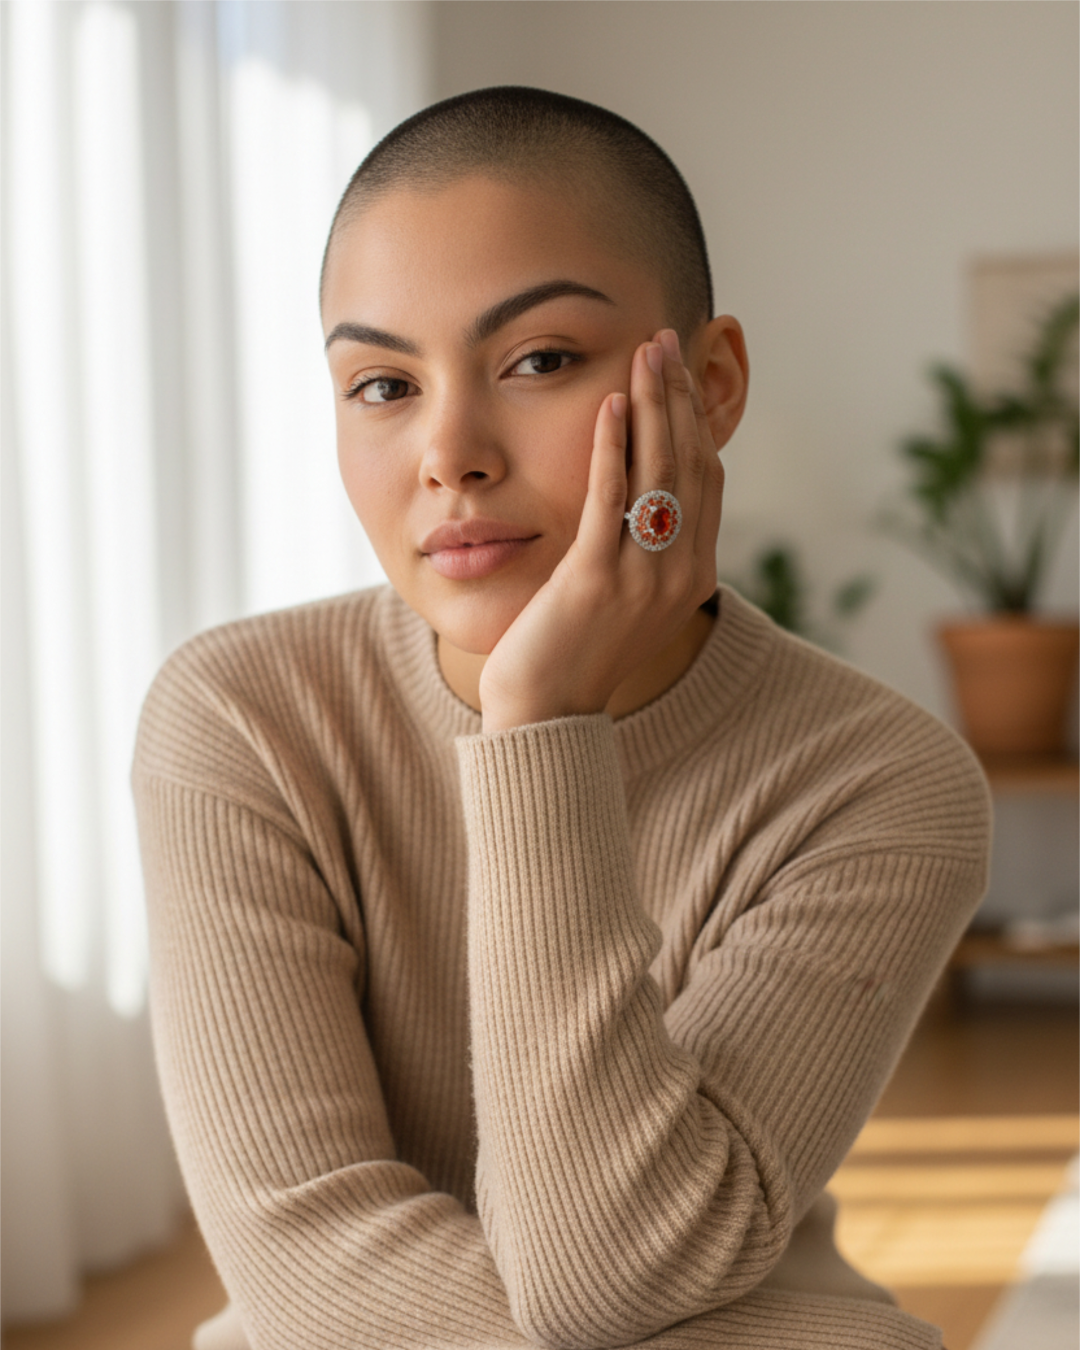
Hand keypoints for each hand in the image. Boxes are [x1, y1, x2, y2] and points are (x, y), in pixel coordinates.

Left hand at [478, 328, 725, 732]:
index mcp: (694, 576)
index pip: (708, 479)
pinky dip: (615, 445)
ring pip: (658, 472)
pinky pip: (610, 497)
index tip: (682, 374)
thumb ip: (649, 554)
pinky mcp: (596, 577)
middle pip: (689, 464)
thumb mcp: (630, 602)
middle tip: (667, 341)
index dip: (698, 420)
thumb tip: (649, 503)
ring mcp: (642, 577)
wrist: (548, 712)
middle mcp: (680, 574)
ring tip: (646, 354)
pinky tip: (612, 404)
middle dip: (679, 396)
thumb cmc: (579, 653)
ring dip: (653, 405)